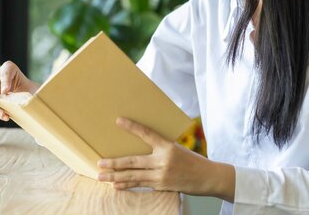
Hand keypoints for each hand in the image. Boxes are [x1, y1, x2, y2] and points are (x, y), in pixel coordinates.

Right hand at [0, 61, 39, 120]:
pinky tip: (5, 116)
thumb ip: (33, 92)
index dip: (5, 81)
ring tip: (2, 114)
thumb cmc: (30, 90)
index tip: (6, 91)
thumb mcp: (33, 89)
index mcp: (9, 68)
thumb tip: (35, 100)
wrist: (28, 96)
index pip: (5, 73)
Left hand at [97, 118, 234, 201]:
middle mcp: (163, 160)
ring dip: (116, 177)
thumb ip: (160, 149)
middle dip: (114, 163)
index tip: (119, 121)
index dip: (132, 127)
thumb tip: (140, 146)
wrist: (208, 177)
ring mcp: (162, 175)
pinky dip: (127, 185)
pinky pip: (141, 185)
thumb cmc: (192, 160)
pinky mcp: (162, 186)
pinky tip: (116, 185)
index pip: (147, 133)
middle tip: (99, 163)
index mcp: (167, 146)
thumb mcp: (177, 149)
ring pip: (134, 176)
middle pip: (133, 162)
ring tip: (102, 177)